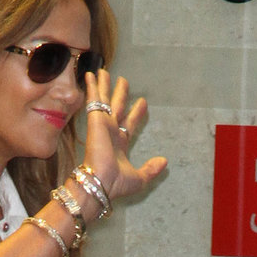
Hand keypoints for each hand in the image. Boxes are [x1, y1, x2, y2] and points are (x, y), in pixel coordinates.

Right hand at [80, 67, 166, 205]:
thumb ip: (151, 169)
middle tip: (124, 81)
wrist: (101, 182)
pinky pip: (94, 99)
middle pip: (117, 107)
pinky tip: (91, 74)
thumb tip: (164, 162)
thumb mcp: (140, 178)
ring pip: (104, 100)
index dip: (136, 113)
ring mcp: (102, 124)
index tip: (143, 102)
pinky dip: (92, 86)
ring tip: (105, 72)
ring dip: (104, 86)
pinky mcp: (95, 120)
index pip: (129, 123)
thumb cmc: (116, 184)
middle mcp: (110, 132)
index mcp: (120, 144)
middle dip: (120, 94)